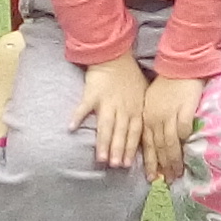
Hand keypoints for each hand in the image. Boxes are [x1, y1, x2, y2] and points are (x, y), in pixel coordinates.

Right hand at [70, 55, 149, 173]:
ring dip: (103, 142)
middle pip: (120, 132)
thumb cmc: (129, 75)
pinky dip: (77, 116)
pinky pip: (84, 107)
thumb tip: (149, 129)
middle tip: (115, 165)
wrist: (114, 55)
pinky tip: (71, 128)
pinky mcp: (92, 94)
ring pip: (106, 125)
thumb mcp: (143, 93)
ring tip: (101, 158)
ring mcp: (107, 101)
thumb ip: (143, 111)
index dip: (131, 148)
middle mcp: (122, 107)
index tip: (127, 165)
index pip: (135, 132)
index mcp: (136, 108)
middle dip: (118, 150)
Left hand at [141, 75, 208, 180]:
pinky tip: (188, 152)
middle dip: (162, 166)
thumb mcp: (152, 102)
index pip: (147, 145)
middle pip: (159, 147)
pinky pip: (183, 130)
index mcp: (146, 117)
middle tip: (167, 181)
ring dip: (173, 160)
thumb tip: (155, 139)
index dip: (150, 162)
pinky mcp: (184, 110)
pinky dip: (185, 142)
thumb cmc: (167, 82)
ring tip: (177, 173)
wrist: (181, 64)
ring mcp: (169, 115)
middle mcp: (155, 118)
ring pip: (170, 143)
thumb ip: (153, 120)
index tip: (153, 177)